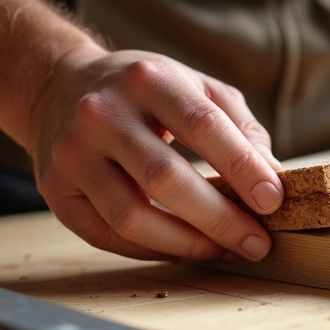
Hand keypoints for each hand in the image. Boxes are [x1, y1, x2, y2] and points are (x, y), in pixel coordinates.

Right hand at [28, 46, 282, 260]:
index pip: (203, 126)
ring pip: (132, 217)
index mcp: (147, 79)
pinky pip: (108, 236)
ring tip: (225, 250)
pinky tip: (186, 248)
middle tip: (257, 242)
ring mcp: (73, 153)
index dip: (242, 167)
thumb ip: (238, 126)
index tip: (273, 201)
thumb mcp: (193, 85)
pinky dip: (153, 249)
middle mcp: (103, 114)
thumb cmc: (142, 92)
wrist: (58, 86)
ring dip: (188, 244)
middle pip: (166, 178)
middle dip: (220, 218)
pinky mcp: (56, 189)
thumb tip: (272, 178)